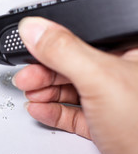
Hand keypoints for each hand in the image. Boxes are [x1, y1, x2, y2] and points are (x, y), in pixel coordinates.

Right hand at [12, 17, 137, 153]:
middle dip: (43, 73)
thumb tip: (34, 29)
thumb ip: (64, 51)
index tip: (30, 46)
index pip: (83, 37)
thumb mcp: (100, 80)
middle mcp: (120, 75)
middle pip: (72, 64)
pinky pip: (73, 112)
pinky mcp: (104, 125)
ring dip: (45, 92)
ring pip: (70, 89)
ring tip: (31, 95)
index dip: (53, 42)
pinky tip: (40, 109)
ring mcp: (112, 101)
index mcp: (130, 52)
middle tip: (26, 78)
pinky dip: (53, 111)